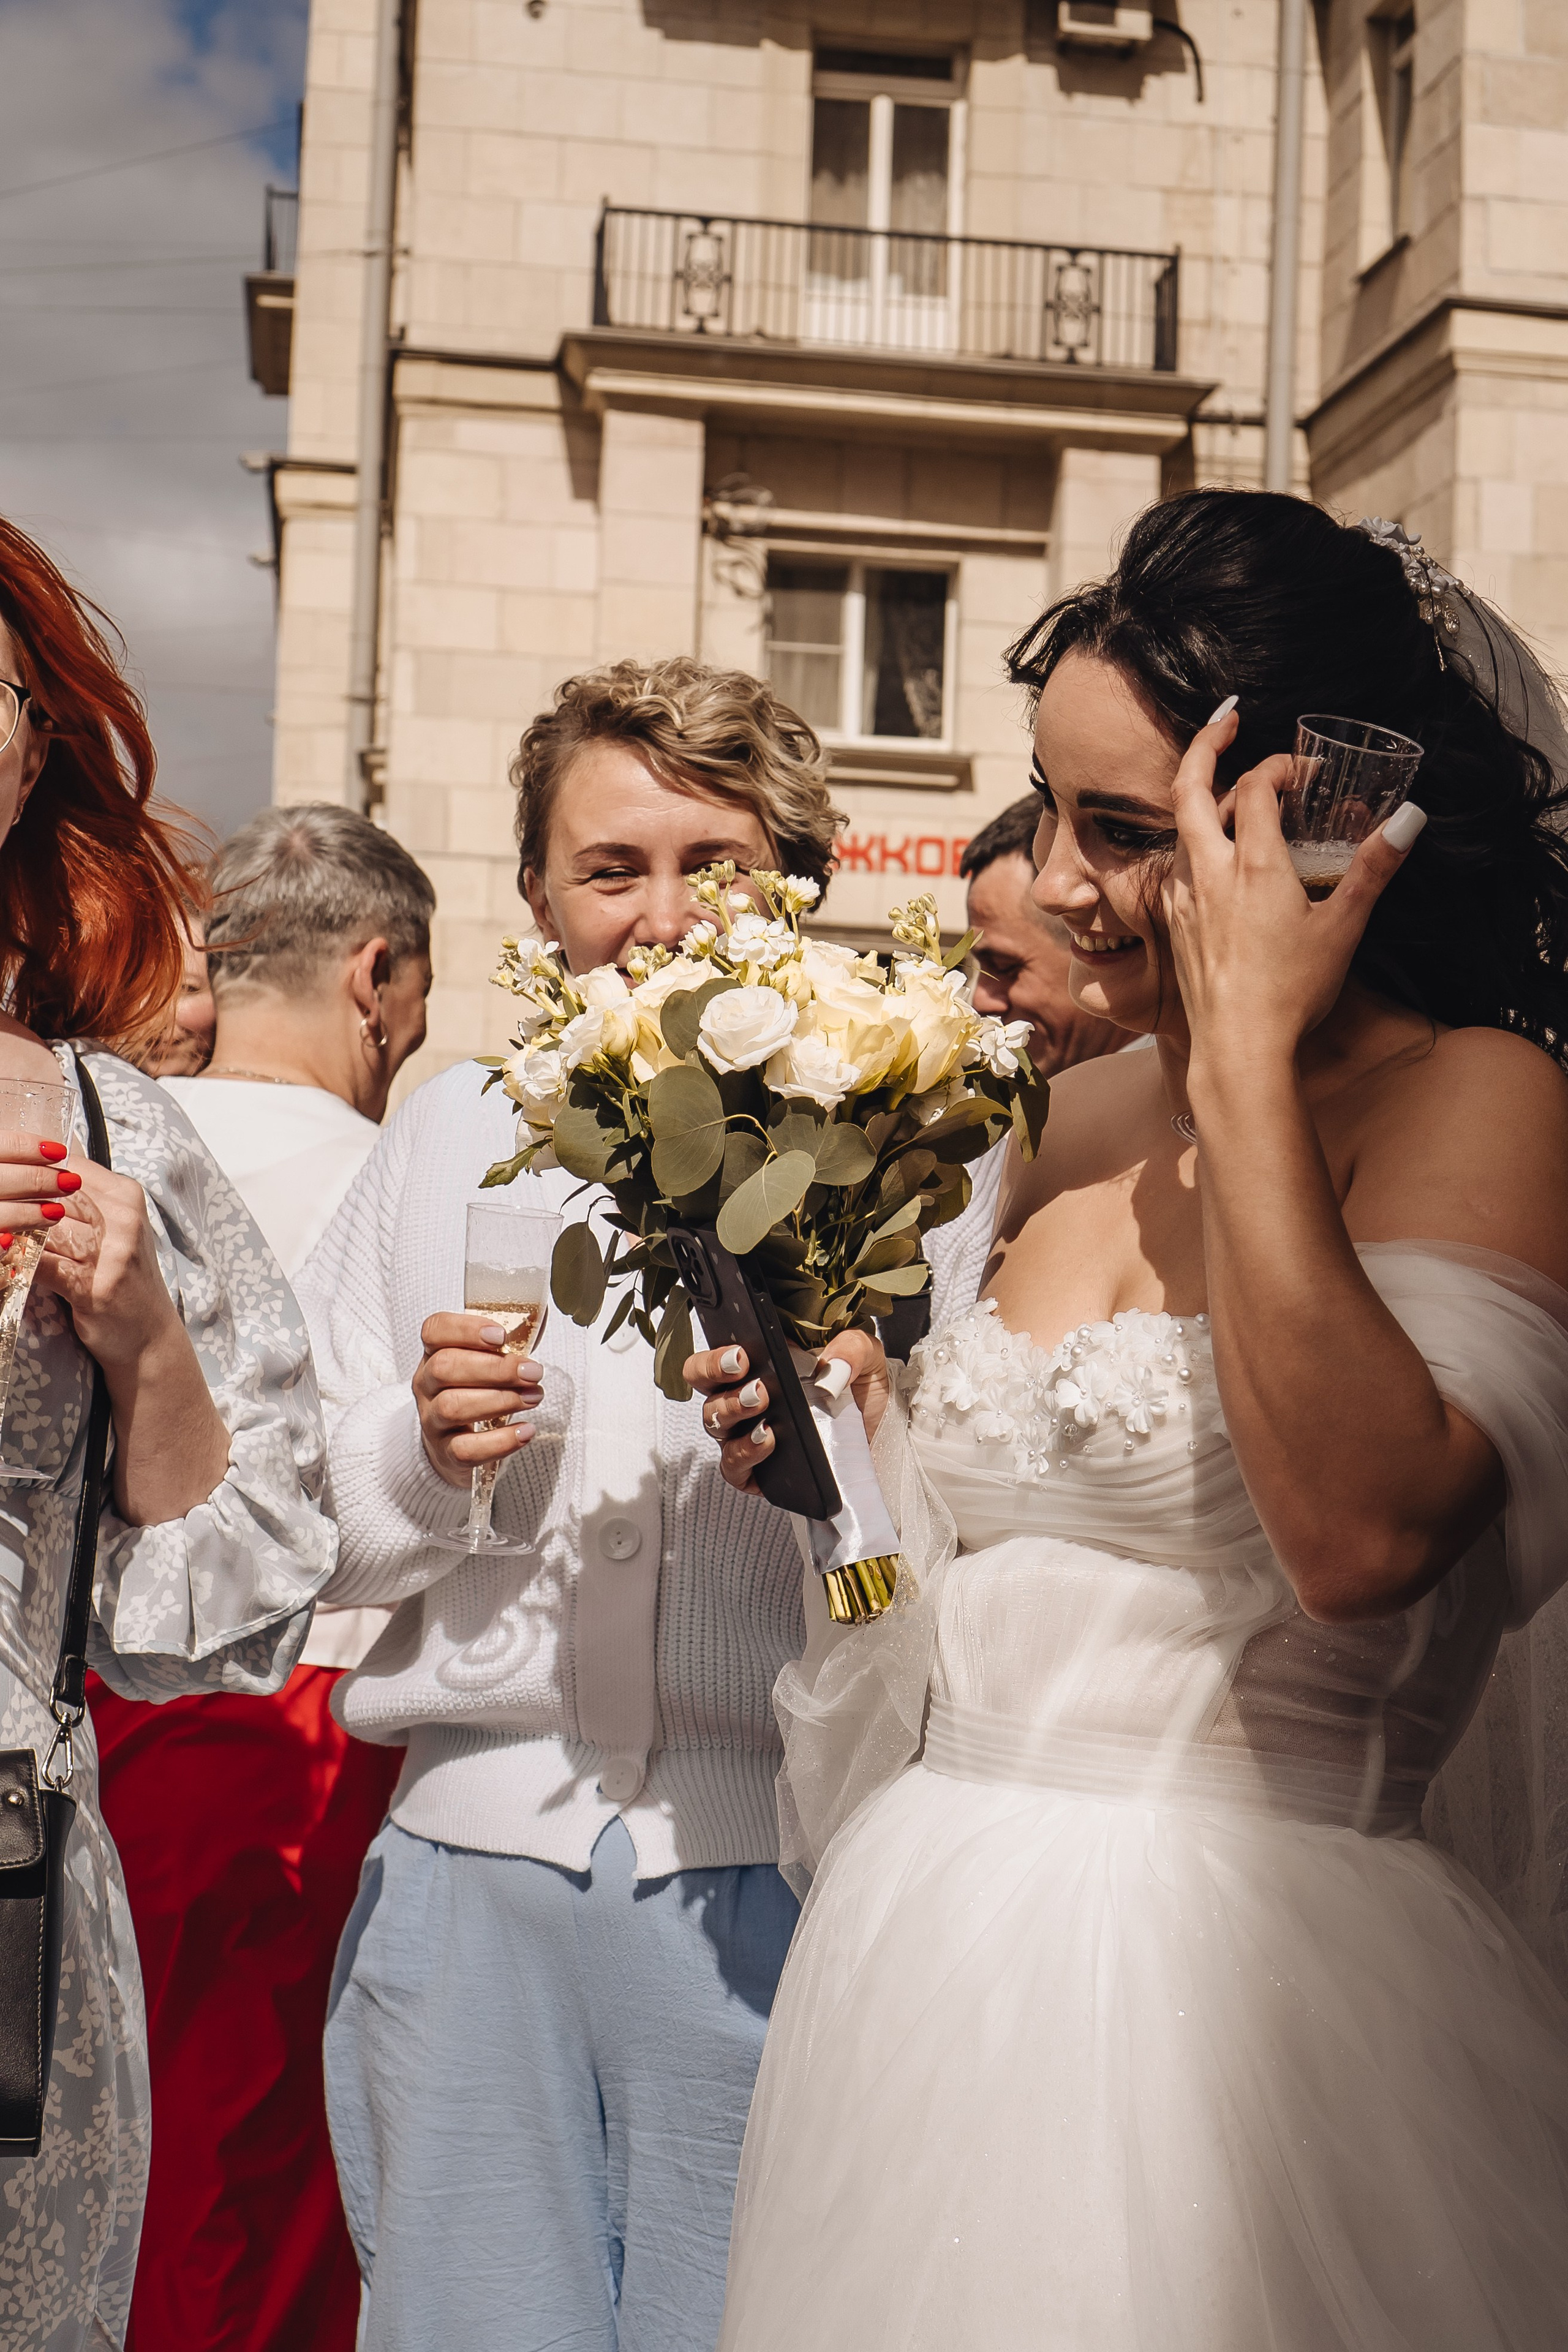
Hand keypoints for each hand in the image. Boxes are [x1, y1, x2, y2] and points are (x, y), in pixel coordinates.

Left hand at [0, 1137, 182, 1370]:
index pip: (70, 1167)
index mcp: (127, 1196)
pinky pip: (42, 1265)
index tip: (12, 1179)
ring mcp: (112, 1254)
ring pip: (46, 1228)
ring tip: (2, 1233)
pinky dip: (18, 1264)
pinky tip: (9, 1263)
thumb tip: (33, 1174)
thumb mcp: (116, 1228)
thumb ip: (85, 1201)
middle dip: (20, 1202)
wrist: (150, 1334)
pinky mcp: (94, 1287)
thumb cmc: (126, 1278)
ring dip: (17, 1233)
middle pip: (54, 1195)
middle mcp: (124, 1220)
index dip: (34, 1172)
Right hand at [414, 1311, 546, 1489]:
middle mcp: (426, 1385)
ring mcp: (432, 1420)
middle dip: (495, 1368)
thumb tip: (541, 1317)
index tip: (500, 1336)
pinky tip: (525, 1431)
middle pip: (445, 1368)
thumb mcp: (483, 1363)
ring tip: (534, 1397)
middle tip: (533, 1372)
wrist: (450, 1444)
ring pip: (453, 1407)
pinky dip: (500, 1441)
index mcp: (434, 1353)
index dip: (466, 1330)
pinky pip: (466, 1449)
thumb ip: (509, 1342)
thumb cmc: (474, 1392)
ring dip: (500, 1400)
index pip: (434, 1331)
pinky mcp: (446, 1453)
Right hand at [685, 1328, 889, 1496]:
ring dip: (735, 1413)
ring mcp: (746, 1434)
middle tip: (756, 1383)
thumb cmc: (861, 1392)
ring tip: (766, 1413)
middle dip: (718, 1379)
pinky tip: (768, 1442)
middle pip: (706, 1387)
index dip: (717, 1355)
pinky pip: (734, 1466)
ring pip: (716, 1423)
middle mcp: (745, 1398)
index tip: (742, 1355)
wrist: (880, 1438)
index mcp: (760, 1365)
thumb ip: (852, 1348)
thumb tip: (832, 1366)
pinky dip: (745, 1454)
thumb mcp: (866, 1357)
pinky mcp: (756, 1470)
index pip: (718, 1356)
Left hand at [1164, 707, 1424, 1061]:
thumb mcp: (1345, 926)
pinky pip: (1177, 865)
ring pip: (1181, 827)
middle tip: (1226, 719)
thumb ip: (1375, 868)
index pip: (1255, 788)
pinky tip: (1213, 856)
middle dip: (1206, 745)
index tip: (1302, 771)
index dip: (1277, 766)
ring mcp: (1184, 898)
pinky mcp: (1174, 924)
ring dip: (1202, 799)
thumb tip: (1410, 818)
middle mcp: (1209, 873)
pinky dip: (1194, 842)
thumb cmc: (1292, 992)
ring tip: (1229, 791)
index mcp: (1254, 866)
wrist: (1239, 1049)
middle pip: (1191, 788)